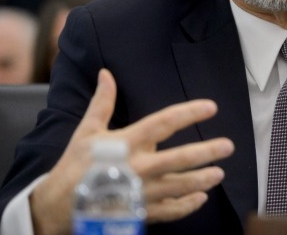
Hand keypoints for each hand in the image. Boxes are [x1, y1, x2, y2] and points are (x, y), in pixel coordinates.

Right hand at [30, 69, 234, 234]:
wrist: (58, 205)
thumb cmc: (75, 164)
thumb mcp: (87, 131)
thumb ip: (102, 102)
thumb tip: (106, 73)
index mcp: (127, 143)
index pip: (164, 123)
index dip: (189, 113)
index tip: (210, 107)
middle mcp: (138, 167)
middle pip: (179, 159)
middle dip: (206, 152)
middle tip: (228, 146)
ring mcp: (140, 192)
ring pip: (179, 187)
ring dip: (202, 180)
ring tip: (220, 174)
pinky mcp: (139, 212)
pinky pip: (169, 210)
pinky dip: (186, 206)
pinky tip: (201, 198)